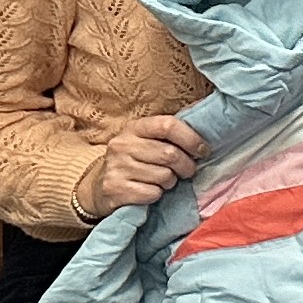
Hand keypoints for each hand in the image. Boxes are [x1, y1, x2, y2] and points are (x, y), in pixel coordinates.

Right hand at [76, 115, 207, 219]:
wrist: (98, 187)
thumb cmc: (135, 160)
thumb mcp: (148, 139)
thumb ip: (173, 129)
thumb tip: (204, 108)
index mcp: (135, 128)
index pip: (168, 125)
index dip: (192, 138)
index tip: (203, 150)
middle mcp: (122, 145)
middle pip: (170, 154)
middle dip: (186, 165)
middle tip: (187, 171)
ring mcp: (116, 168)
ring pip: (164, 176)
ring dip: (171, 182)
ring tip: (165, 180)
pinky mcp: (114, 190)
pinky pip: (152, 193)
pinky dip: (157, 194)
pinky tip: (149, 190)